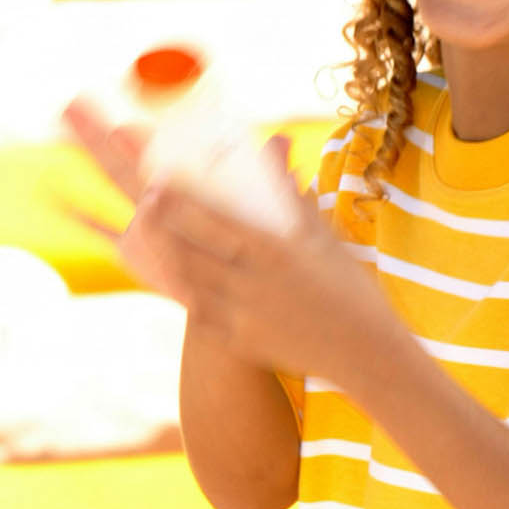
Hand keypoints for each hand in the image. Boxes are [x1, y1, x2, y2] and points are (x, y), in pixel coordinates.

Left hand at [122, 139, 402, 382]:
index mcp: (272, 250)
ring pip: (187, 284)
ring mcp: (241, 315)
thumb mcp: (325, 238)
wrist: (365, 351)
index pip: (210, 221)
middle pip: (187, 252)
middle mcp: (251, 282)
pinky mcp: (240, 343)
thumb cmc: (350, 288)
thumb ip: (294, 198)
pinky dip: (186, 297)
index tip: (155, 184)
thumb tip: (279, 156)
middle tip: (143, 206)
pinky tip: (178, 282)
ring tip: (153, 240)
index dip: (177, 203)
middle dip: (160, 227)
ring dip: (167, 260)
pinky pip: (200, 317)